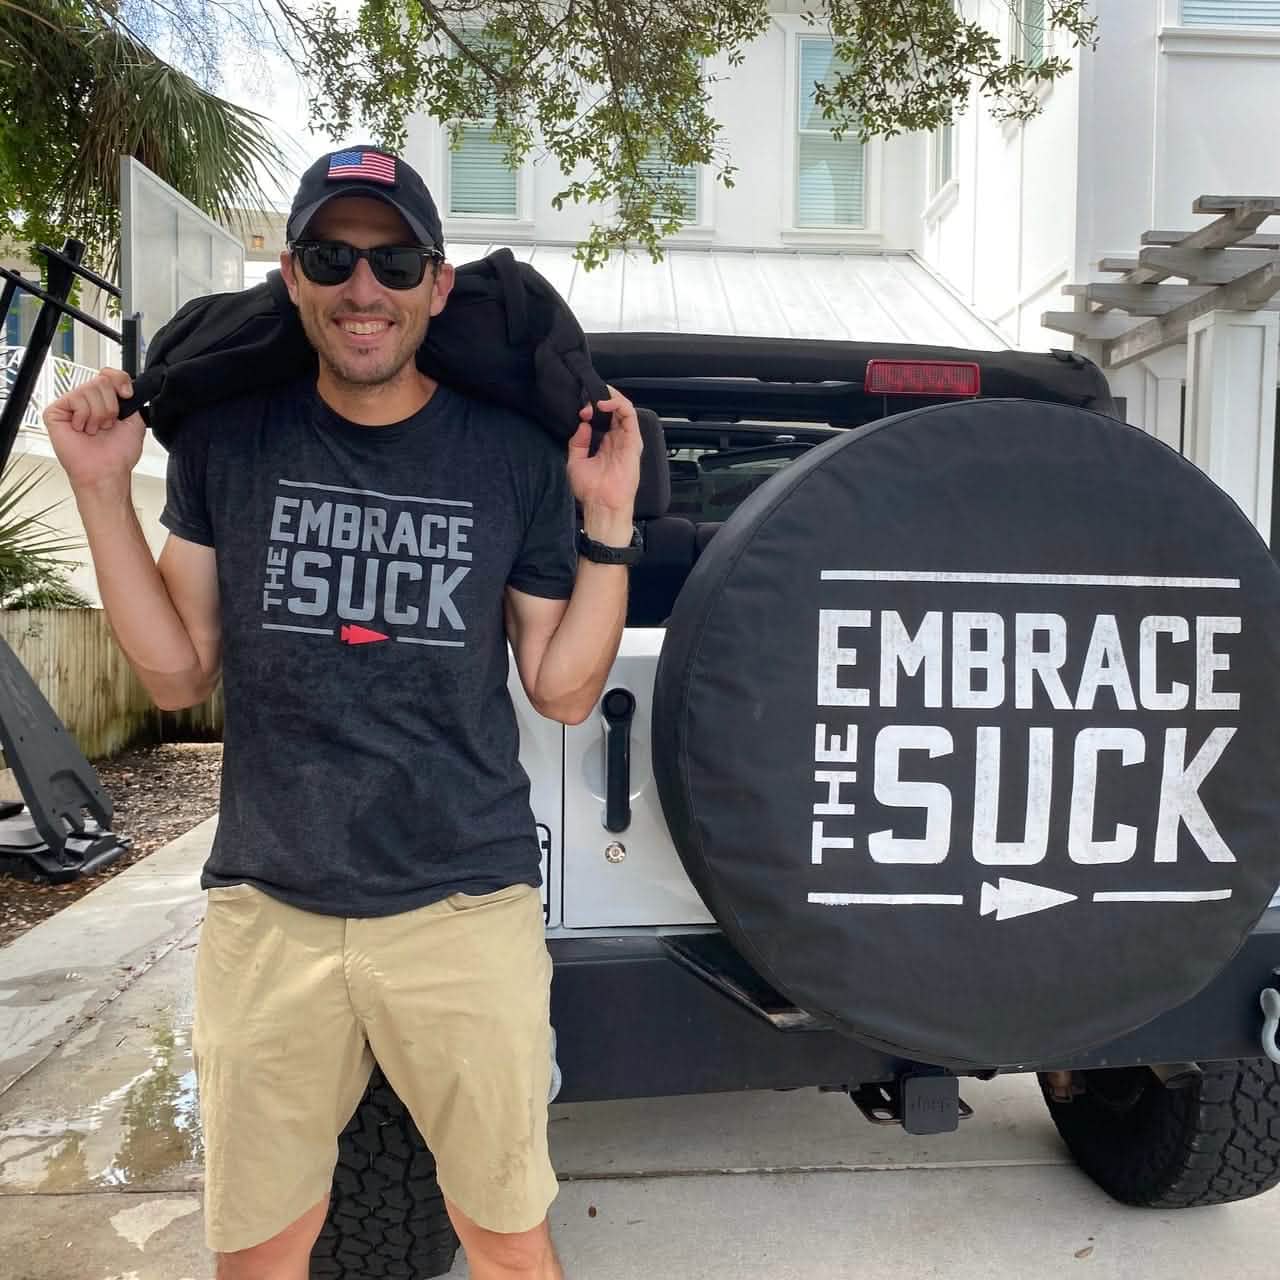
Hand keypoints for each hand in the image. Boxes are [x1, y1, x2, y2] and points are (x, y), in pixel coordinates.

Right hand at [43, 368, 144, 494]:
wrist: (106, 470)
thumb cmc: (118, 453)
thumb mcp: (135, 421)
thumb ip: (131, 399)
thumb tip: (124, 384)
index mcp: (105, 401)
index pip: (109, 374)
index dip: (119, 380)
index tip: (127, 396)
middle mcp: (87, 401)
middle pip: (101, 380)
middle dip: (111, 406)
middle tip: (108, 425)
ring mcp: (70, 405)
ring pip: (89, 389)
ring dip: (99, 414)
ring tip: (94, 430)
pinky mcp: (55, 411)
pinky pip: (75, 399)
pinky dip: (84, 417)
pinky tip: (81, 429)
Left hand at [567, 387, 641, 542]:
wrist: (601, 504)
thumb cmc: (590, 490)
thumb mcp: (575, 461)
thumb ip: (578, 442)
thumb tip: (583, 425)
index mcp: (606, 443)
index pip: (604, 416)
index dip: (592, 408)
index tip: (580, 412)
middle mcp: (618, 439)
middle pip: (616, 409)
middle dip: (601, 399)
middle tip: (587, 401)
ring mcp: (627, 439)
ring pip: (625, 408)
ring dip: (610, 398)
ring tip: (596, 399)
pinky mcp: (633, 441)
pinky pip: (630, 415)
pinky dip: (618, 404)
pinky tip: (603, 404)